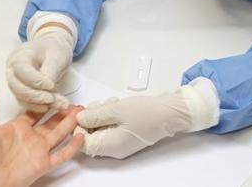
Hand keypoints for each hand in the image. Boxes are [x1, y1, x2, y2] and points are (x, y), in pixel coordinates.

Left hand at [0, 84, 83, 186]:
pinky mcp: (43, 164)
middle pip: (51, 122)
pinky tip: (81, 137)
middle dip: (63, 113)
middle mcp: (30, 138)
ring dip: (70, 124)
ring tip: (81, 113)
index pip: (35, 113)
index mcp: (17, 128)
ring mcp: (38, 151)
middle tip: (73, 103)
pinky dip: (72, 147)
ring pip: (59, 135)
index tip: (55, 94)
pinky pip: (62, 155)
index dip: (45, 104)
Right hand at [6, 24, 74, 111]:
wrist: (53, 50)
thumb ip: (51, 72)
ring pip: (20, 97)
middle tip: (53, 99)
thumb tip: (48, 90)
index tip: (51, 85)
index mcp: (20, 55)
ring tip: (57, 103)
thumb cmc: (53, 49)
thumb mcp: (57, 56)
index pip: (21, 69)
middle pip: (17, 86)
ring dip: (38, 103)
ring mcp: (15, 81)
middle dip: (36, 95)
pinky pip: (25, 102)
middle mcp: (13, 69)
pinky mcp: (20, 91)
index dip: (35, 80)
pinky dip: (37, 106)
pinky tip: (50, 106)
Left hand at [76, 90, 196, 158]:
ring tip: (112, 103)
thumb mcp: (116, 110)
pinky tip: (118, 105)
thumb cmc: (148, 112)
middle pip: (91, 135)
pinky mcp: (128, 135)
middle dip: (92, 118)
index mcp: (110, 146)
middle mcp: (115, 149)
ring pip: (101, 129)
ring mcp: (122, 143)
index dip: (80, 126)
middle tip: (100, 105)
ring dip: (102, 114)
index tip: (83, 111)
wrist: (172, 112)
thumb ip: (94, 115)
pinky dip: (111, 116)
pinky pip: (112, 127)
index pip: (83, 142)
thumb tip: (79, 118)